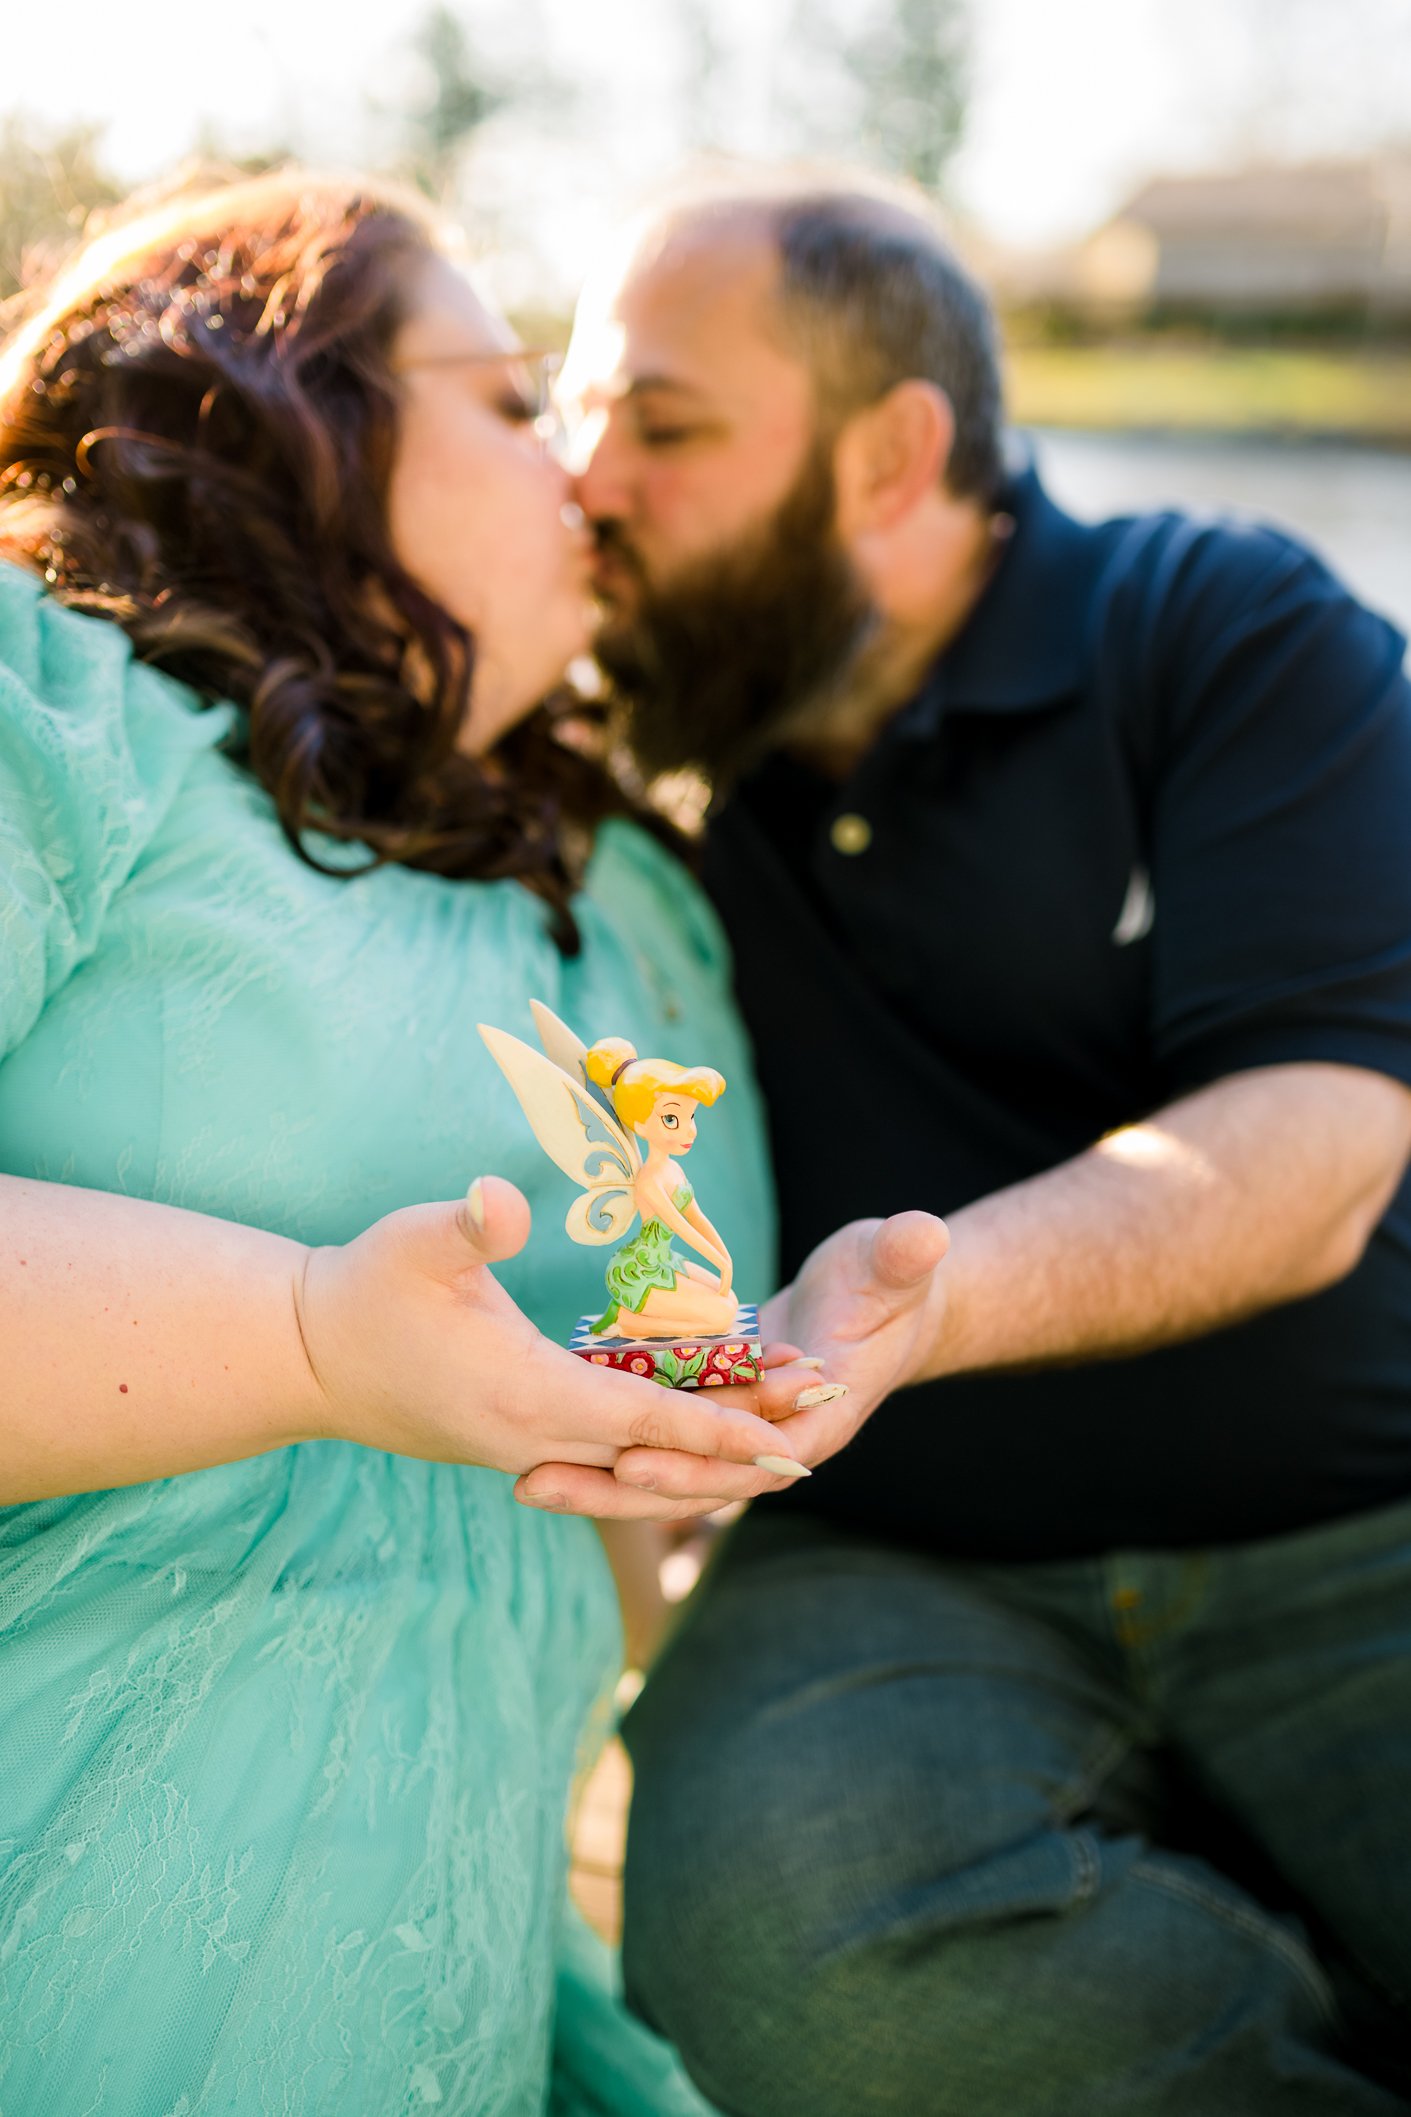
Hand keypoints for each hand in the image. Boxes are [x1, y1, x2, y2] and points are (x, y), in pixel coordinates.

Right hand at [294, 1176, 800, 1504]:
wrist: (305, 1356)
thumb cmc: (362, 1290)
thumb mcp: (412, 1243)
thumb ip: (466, 1224)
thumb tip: (502, 1198)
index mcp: (526, 1393)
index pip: (647, 1418)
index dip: (721, 1424)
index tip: (791, 1436)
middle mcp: (535, 1437)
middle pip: (658, 1457)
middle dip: (739, 1449)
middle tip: (819, 1435)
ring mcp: (524, 1447)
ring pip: (635, 1463)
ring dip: (706, 1454)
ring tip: (780, 1435)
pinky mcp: (516, 1440)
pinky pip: (607, 1454)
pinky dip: (661, 1447)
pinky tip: (699, 1427)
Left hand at [513, 1209, 947, 1521]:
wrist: (883, 1303)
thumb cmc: (892, 1278)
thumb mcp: (897, 1262)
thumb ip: (904, 1257)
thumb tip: (925, 1233)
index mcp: (818, 1419)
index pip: (749, 1458)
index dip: (691, 1465)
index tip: (632, 1463)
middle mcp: (772, 1441)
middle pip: (690, 1482)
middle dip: (617, 1490)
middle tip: (537, 1484)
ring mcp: (738, 1432)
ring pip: (665, 1468)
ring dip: (599, 1479)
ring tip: (523, 1480)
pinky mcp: (711, 1412)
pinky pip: (655, 1439)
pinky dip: (606, 1444)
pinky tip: (543, 1442)